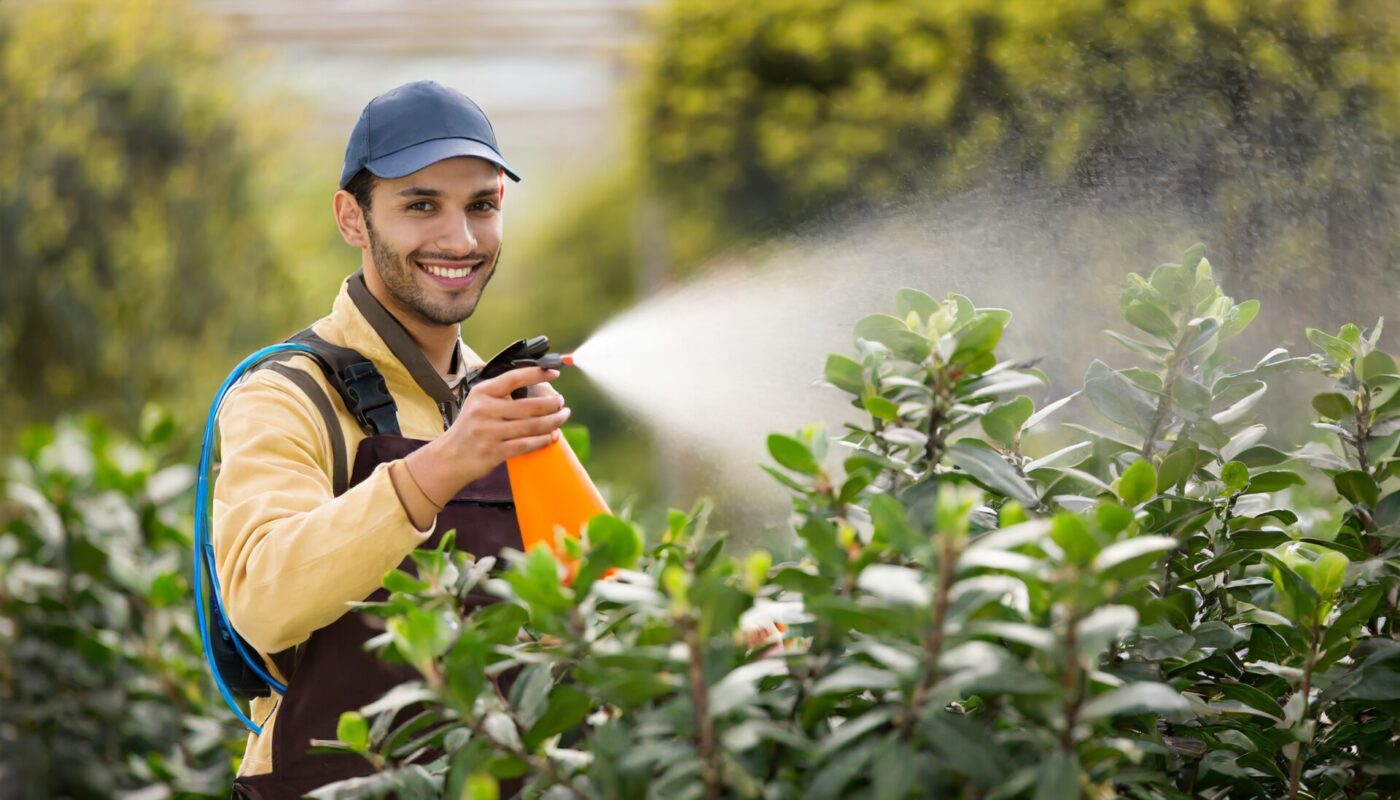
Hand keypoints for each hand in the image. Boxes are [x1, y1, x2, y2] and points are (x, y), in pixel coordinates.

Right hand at [405, 367, 568, 504]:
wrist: (450, 458)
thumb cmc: (470, 428)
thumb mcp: (478, 403)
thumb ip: (501, 395)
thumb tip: (537, 386)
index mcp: (482, 393)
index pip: (514, 378)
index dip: (537, 374)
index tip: (555, 373)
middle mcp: (485, 410)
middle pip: (529, 405)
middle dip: (552, 404)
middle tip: (562, 403)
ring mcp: (489, 432)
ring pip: (532, 426)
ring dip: (553, 422)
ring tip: (562, 417)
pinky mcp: (495, 451)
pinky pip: (527, 444)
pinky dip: (543, 440)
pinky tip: (551, 436)